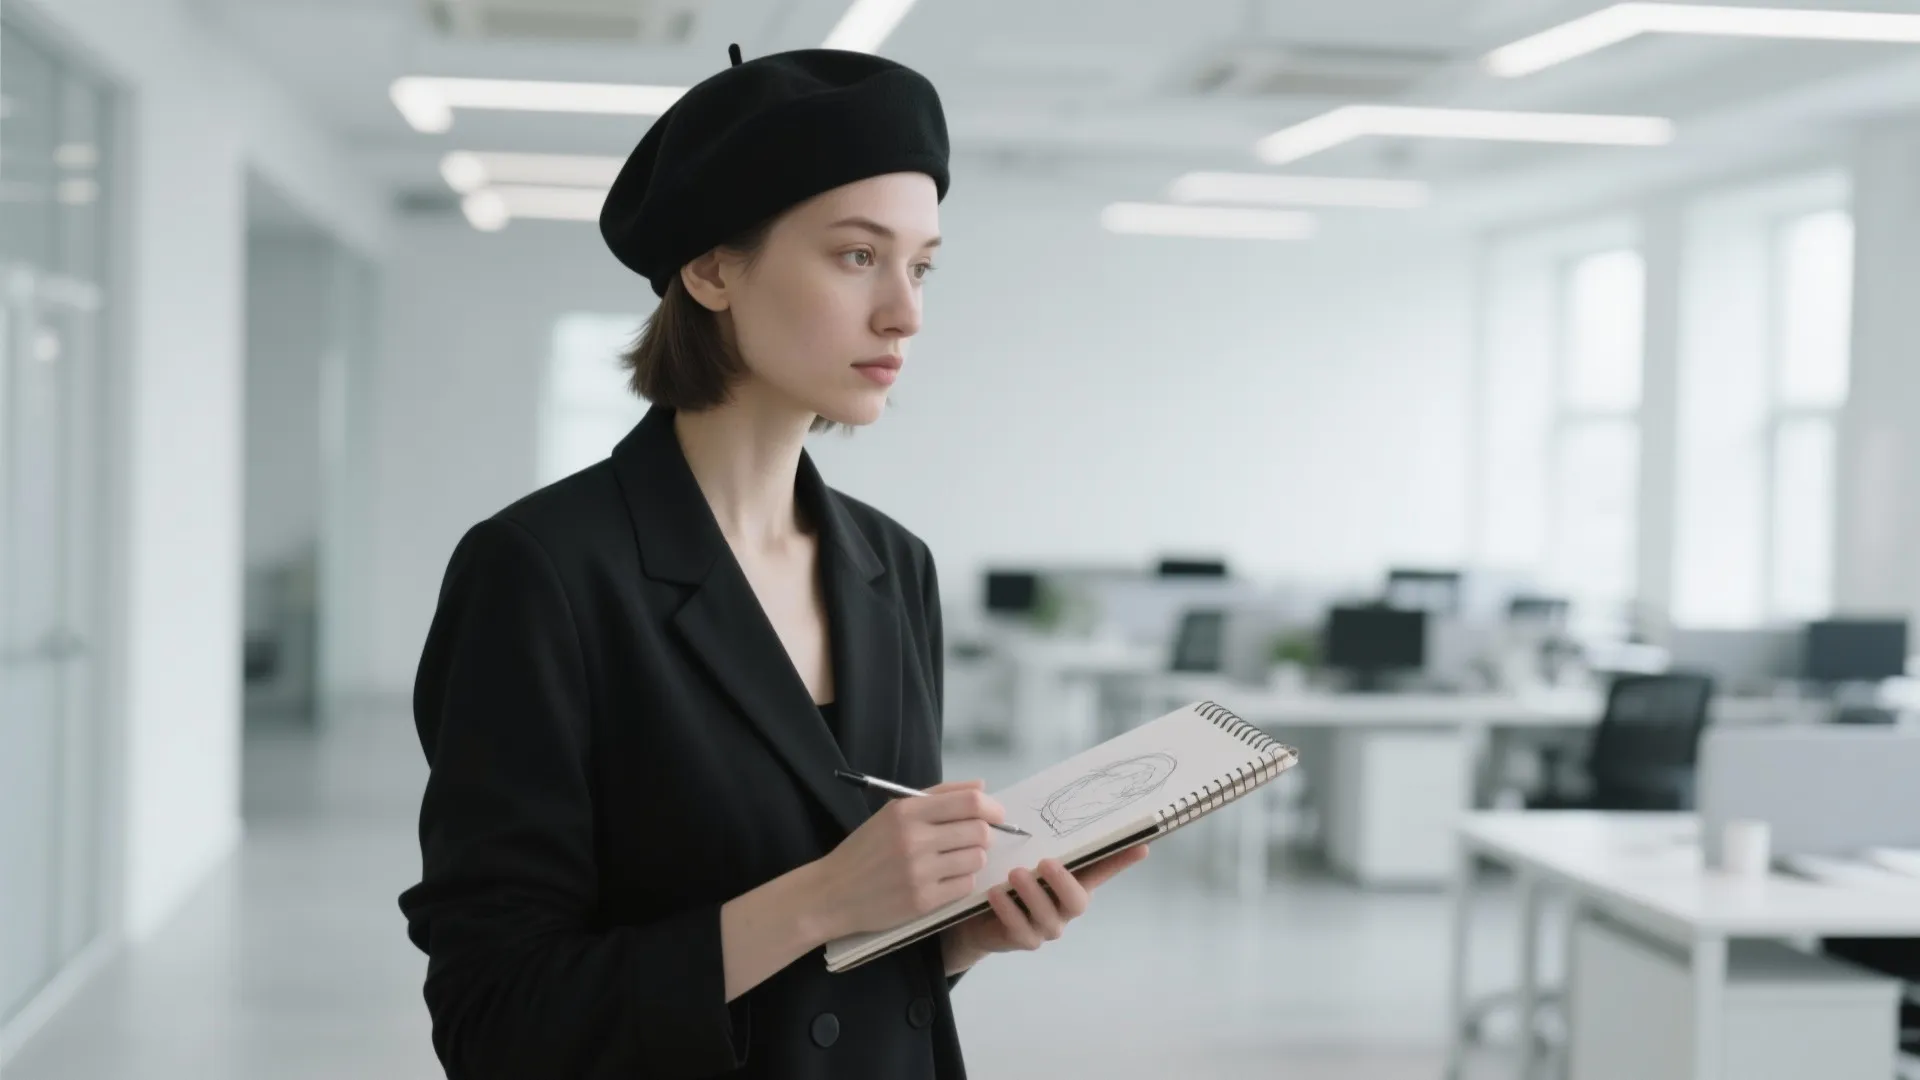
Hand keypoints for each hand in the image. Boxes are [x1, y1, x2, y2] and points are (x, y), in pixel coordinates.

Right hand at [809, 779, 1005, 939]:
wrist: (834, 892)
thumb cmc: (866, 850)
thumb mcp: (893, 813)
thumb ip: (938, 796)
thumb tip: (982, 787)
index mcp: (907, 812)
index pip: (969, 803)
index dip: (992, 808)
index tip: (997, 815)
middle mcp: (914, 839)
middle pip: (979, 832)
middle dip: (984, 835)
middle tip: (972, 840)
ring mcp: (920, 872)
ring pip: (976, 859)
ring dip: (973, 859)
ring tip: (953, 860)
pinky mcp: (923, 900)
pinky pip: (965, 885)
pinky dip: (962, 881)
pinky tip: (944, 879)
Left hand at [941, 844, 1148, 969]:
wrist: (974, 914)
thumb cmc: (1004, 876)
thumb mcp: (1020, 853)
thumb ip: (1034, 836)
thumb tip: (1033, 800)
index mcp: (1072, 881)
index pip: (1102, 869)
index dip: (1121, 860)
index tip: (1142, 845)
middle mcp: (1065, 906)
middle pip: (1078, 901)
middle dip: (1064, 882)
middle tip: (1046, 862)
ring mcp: (1046, 926)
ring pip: (1048, 916)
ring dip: (1031, 894)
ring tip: (1014, 874)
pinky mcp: (1023, 939)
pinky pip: (1020, 929)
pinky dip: (1008, 910)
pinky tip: (995, 893)